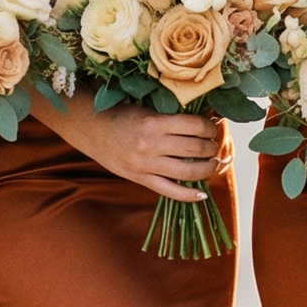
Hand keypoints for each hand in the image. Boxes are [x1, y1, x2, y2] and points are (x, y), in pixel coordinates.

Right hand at [52, 102, 223, 202]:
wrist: (92, 131)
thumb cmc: (124, 116)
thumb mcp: (148, 110)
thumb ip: (173, 117)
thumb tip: (207, 120)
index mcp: (154, 123)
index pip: (194, 126)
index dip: (210, 127)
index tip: (213, 127)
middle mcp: (151, 145)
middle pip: (195, 149)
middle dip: (211, 146)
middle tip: (214, 144)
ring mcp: (146, 165)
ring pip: (187, 172)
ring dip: (207, 168)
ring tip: (213, 163)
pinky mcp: (141, 180)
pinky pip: (170, 192)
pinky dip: (189, 195)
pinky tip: (203, 194)